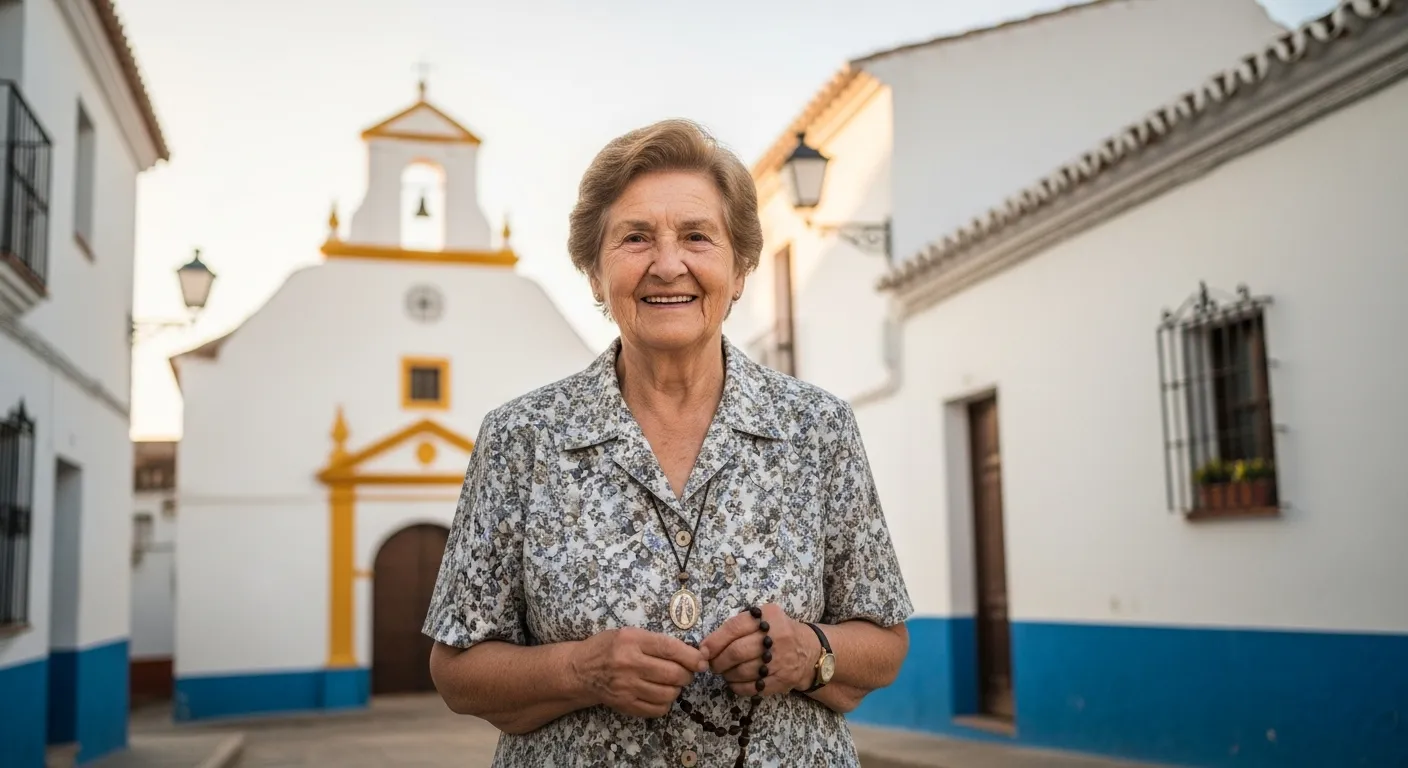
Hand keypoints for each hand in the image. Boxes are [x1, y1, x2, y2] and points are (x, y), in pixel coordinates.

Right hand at [571, 627, 706, 718]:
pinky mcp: (625, 705)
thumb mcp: (630, 634)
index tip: (702, 661)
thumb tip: (693, 653)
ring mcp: (626, 687)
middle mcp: (629, 664)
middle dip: (687, 674)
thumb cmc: (608, 647)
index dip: (692, 657)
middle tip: (685, 672)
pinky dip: (666, 703)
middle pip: (673, 674)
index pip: (670, 649)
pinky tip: (660, 694)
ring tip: (671, 682)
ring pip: (669, 693)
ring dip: (677, 689)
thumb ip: (658, 642)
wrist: (580, 670)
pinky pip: (658, 709)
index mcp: (631, 640)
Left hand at [698, 604, 819, 697]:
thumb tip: (707, 644)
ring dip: (726, 674)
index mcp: (769, 617)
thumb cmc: (777, 632)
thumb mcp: (764, 617)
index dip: (714, 641)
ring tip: (724, 672)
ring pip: (742, 671)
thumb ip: (739, 625)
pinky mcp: (782, 680)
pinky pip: (752, 687)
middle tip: (712, 664)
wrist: (809, 651)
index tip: (703, 650)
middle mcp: (777, 637)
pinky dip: (737, 687)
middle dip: (718, 661)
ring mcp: (781, 661)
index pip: (734, 628)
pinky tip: (734, 682)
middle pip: (737, 652)